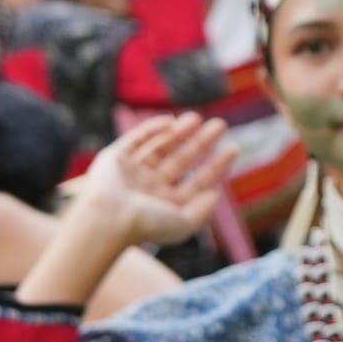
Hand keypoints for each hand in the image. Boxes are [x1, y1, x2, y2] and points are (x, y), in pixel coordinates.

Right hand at [68, 112, 229, 246]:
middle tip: (221, 124)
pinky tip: (170, 121)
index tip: (234, 149)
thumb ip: (202, 211)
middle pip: (182, 160)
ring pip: (160, 147)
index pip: (197, 182)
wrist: (108, 218)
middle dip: (201, 142)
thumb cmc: (146, 224)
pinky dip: (151, 129)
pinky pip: (136, 140)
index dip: (216, 166)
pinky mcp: (115, 158)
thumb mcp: (183, 224)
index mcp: (166, 204)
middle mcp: (151, 188)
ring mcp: (132, 172)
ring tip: (197, 117)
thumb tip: (217, 195)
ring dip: (179, 132)